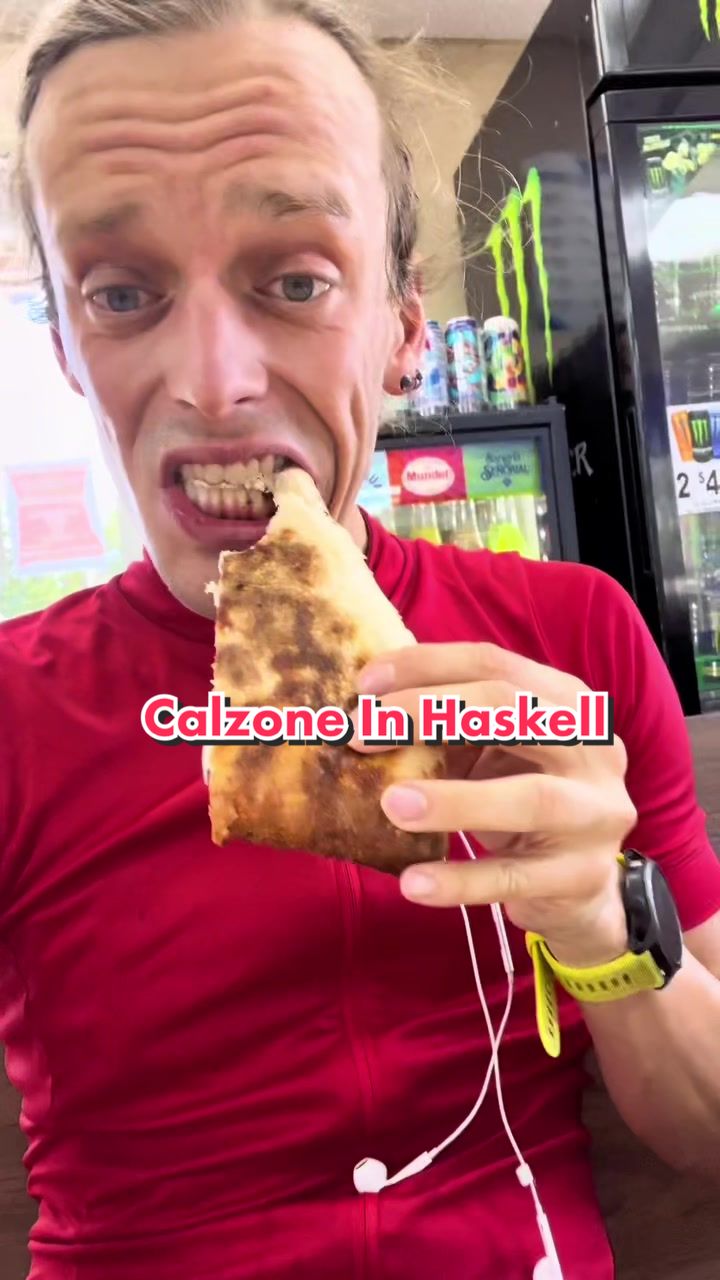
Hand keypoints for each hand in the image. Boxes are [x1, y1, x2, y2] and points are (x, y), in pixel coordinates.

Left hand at [350, 643, 637, 966]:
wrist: (580, 890)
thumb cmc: (522, 804)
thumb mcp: (494, 756)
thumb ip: (449, 729)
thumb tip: (362, 712)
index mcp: (570, 704)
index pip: (497, 665)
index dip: (428, 667)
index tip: (364, 685)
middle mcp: (595, 751)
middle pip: (517, 713)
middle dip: (433, 714)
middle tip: (362, 734)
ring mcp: (595, 816)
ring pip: (531, 798)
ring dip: (455, 800)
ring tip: (390, 805)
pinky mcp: (581, 877)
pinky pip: (514, 878)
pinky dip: (459, 879)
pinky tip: (412, 882)